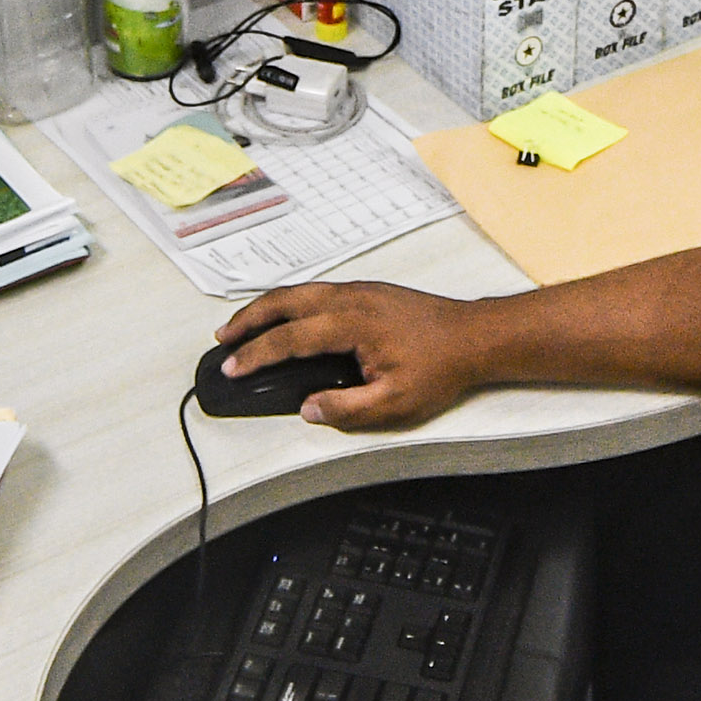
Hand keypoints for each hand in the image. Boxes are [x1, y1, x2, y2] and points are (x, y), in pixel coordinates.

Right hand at [212, 281, 492, 427]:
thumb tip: (309, 409)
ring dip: (267, 308)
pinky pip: (316, 291)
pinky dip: (290, 302)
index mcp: (353, 323)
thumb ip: (347, 409)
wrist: (476, 336)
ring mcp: (359, 291)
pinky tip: (286, 317)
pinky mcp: (367, 292)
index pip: (291, 337)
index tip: (233, 367)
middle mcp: (351, 299)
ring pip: (299, 292)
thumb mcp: (395, 402)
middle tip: (224, 339)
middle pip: (285, 301)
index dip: (257, 354)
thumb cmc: (443, 364)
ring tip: (244, 327)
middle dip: (248, 320)